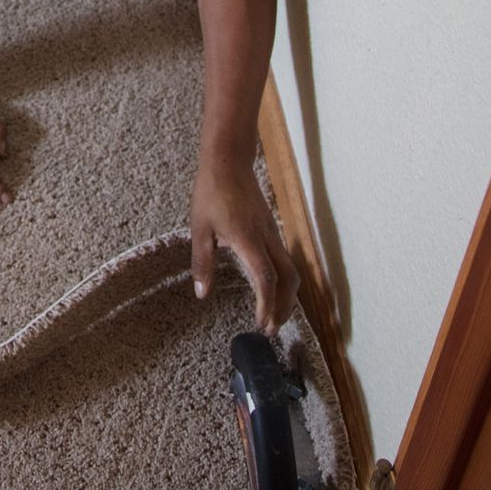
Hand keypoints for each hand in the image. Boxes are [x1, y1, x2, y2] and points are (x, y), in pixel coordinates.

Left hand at [190, 153, 299, 333]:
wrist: (229, 161)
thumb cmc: (211, 192)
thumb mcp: (199, 228)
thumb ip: (202, 262)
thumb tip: (202, 293)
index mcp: (248, 240)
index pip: (266, 279)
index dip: (267, 305)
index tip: (261, 324)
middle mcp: (266, 238)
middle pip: (289, 279)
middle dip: (284, 307)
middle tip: (271, 328)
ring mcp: (272, 232)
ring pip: (291, 269)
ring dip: (286, 295)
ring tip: (274, 314)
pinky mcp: (271, 228)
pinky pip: (285, 258)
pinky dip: (283, 280)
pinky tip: (271, 288)